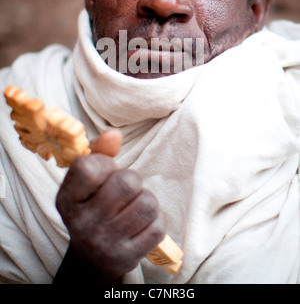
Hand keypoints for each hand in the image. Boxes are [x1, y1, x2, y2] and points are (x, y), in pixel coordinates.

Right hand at [55, 129, 165, 282]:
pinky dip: (155, 220)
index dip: (105, 163)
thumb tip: (114, 134)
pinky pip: (157, 226)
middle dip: (132, 180)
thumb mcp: (87, 182)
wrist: (92, 258)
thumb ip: (100, 154)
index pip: (88, 168)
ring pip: (147, 203)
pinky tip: (140, 223)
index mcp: (68, 199)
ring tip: (134, 205)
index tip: (105, 171)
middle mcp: (83, 223)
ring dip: (146, 199)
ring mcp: (105, 243)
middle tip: (124, 190)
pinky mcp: (127, 257)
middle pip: (127, 183)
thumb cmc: (93, 207)